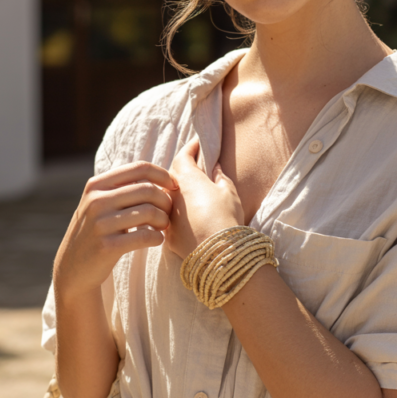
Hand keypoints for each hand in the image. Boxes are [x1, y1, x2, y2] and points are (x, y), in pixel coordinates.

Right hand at [53, 161, 177, 301]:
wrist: (73, 268)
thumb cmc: (97, 232)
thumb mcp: (100, 203)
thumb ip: (122, 188)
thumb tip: (161, 177)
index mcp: (97, 185)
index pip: (140, 168)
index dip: (163, 175)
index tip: (174, 186)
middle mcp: (96, 200)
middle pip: (148, 189)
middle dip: (166, 201)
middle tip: (168, 213)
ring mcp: (100, 224)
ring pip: (149, 212)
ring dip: (163, 220)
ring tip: (162, 227)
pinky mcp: (107, 247)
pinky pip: (145, 236)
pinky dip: (158, 237)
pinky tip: (157, 240)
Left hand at [164, 139, 243, 259]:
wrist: (218, 254)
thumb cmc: (226, 218)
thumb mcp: (229, 192)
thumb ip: (219, 176)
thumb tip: (215, 167)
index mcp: (187, 180)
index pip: (183, 156)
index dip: (191, 148)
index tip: (198, 143)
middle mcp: (172, 195)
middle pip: (171, 175)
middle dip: (182, 168)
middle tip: (195, 165)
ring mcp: (168, 215)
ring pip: (167, 197)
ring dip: (176, 191)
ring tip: (190, 192)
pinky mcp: (168, 234)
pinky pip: (168, 217)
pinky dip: (176, 212)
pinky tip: (186, 215)